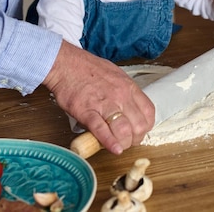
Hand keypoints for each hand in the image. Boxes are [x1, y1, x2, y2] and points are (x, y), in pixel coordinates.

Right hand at [43, 40, 154, 154]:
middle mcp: (120, 95)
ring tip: (118, 145)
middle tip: (127, 141)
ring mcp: (104, 103)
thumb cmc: (87, 68)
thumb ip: (123, 93)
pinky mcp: (87, 111)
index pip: (149, 112)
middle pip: (139, 126)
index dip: (145, 127)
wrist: (65, 63)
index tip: (138, 131)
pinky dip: (109, 142)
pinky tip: (113, 148)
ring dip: (123, 143)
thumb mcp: (114, 75)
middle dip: (135, 139)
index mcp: (128, 86)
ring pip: (124, 130)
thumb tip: (127, 110)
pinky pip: (101, 130)